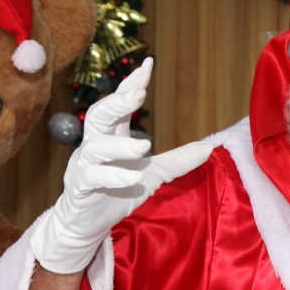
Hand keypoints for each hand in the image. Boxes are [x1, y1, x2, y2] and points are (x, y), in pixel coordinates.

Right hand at [31, 58, 214, 273]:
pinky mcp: (79, 188)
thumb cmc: (117, 191)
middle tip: (139, 92)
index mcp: (112, 137)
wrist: (87, 224)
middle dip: (117, 102)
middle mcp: (94, 146)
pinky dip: (112, 175)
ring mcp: (84, 166)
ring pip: (94, 147)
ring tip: (144, 145)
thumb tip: (209, 147)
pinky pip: (91, 177)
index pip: (119, 105)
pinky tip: (133, 177)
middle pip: (99, 115)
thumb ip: (177, 160)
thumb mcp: (153, 175)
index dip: (131, 84)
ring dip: (120, 145)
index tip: (147, 64)